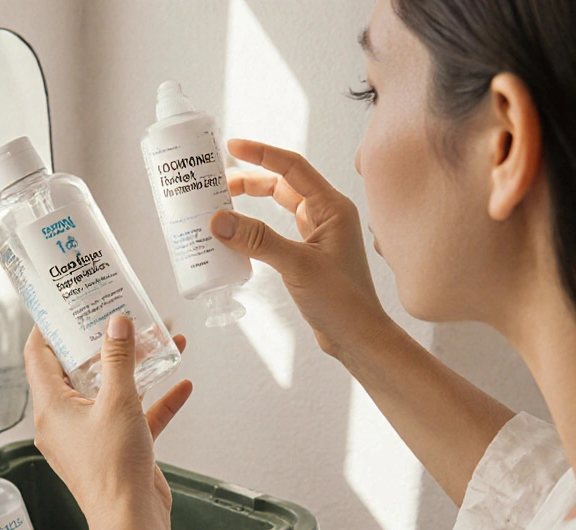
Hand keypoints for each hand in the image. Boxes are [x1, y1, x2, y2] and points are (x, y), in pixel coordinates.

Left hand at [24, 315, 191, 529]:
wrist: (131, 521)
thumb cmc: (112, 469)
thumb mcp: (117, 401)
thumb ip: (118, 358)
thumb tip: (116, 324)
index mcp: (51, 407)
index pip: (38, 356)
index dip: (48, 327)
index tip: (61, 305)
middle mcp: (64, 421)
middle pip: (78, 371)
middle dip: (104, 344)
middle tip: (118, 319)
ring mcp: (90, 436)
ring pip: (112, 393)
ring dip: (137, 370)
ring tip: (161, 344)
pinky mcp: (115, 450)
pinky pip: (134, 417)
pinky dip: (154, 401)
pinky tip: (180, 386)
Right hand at [215, 138, 389, 360]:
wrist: (358, 337)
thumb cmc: (342, 301)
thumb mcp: (297, 265)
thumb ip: (258, 240)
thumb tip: (218, 220)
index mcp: (332, 207)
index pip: (292, 167)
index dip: (261, 153)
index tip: (231, 147)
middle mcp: (326, 215)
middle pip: (282, 184)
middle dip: (250, 181)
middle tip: (216, 185)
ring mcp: (317, 235)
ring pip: (279, 208)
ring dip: (251, 205)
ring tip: (220, 206)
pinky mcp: (308, 254)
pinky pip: (276, 232)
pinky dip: (255, 230)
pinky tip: (236, 236)